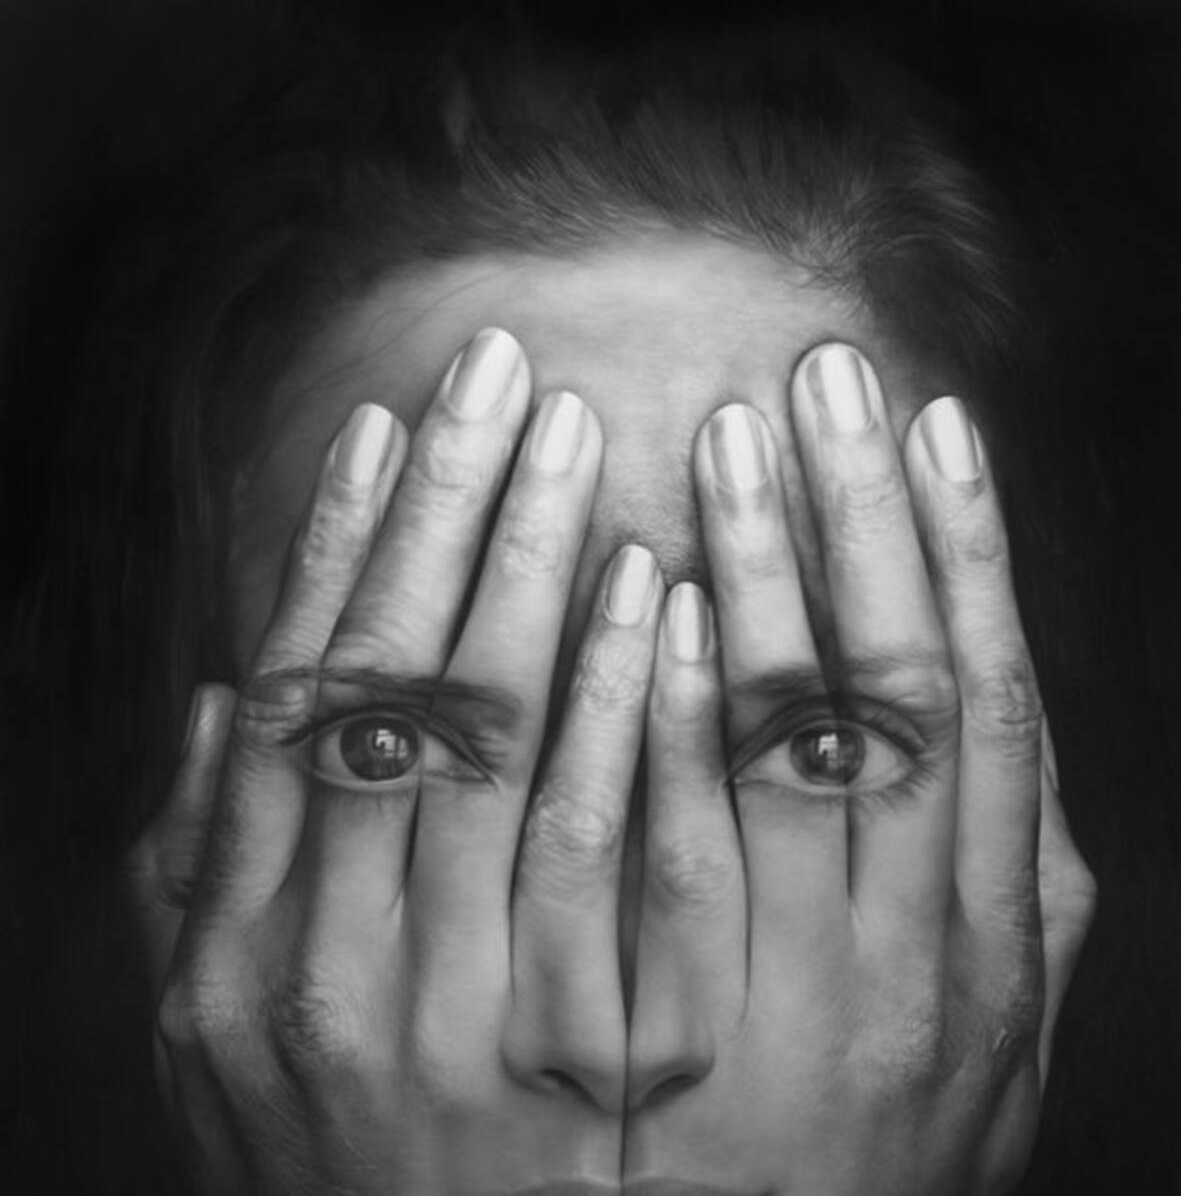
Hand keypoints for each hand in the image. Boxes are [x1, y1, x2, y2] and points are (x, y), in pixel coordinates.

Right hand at [126, 328, 664, 1192]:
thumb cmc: (342, 1164)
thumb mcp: (218, 1042)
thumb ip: (209, 879)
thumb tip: (224, 709)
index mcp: (248, 946)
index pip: (297, 696)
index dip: (334, 545)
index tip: (382, 425)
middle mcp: (339, 962)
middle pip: (395, 681)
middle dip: (445, 510)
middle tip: (494, 370)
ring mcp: (472, 1007)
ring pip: (497, 738)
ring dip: (533, 566)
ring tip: (572, 430)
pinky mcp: (602, 1051)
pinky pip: (611, 846)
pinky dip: (626, 704)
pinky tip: (663, 587)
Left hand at [624, 344, 1096, 1193]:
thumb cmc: (882, 1139)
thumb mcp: (989, 1029)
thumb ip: (1003, 881)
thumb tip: (1004, 712)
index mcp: (992, 944)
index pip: (986, 702)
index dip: (965, 550)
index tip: (931, 420)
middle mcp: (908, 961)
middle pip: (888, 692)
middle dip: (857, 519)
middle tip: (819, 372)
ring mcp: (785, 1001)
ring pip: (779, 743)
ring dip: (759, 573)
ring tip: (727, 432)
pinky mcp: (656, 1040)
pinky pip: (656, 848)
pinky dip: (656, 711)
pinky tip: (646, 588)